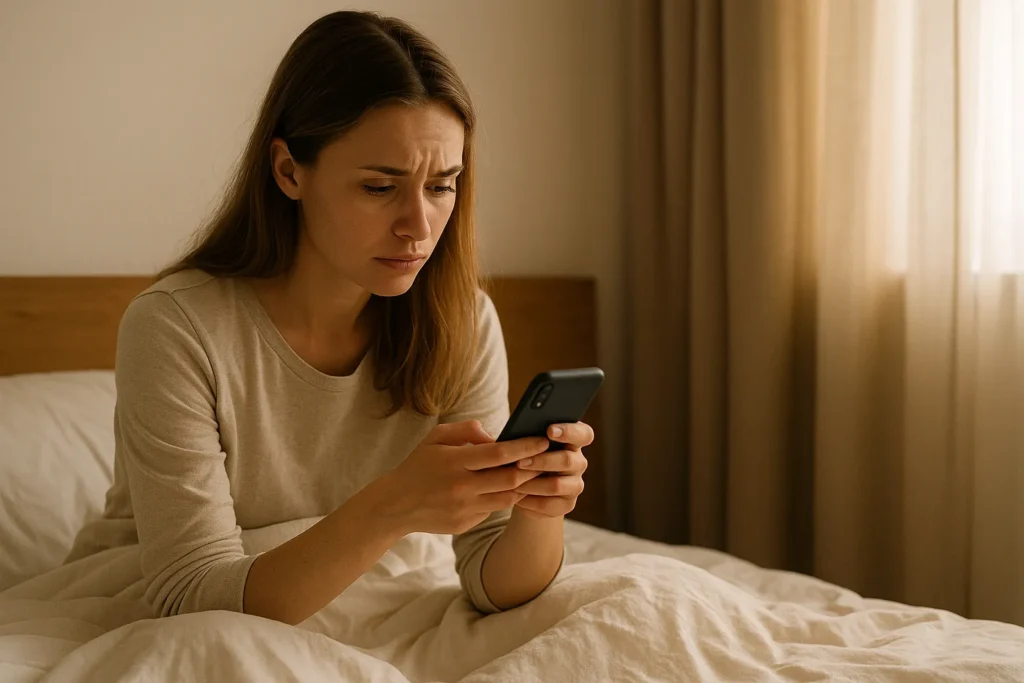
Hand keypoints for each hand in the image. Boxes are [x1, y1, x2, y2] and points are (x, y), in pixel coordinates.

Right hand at [378, 420, 549, 535]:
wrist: (395, 504)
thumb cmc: (418, 465)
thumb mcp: (435, 438)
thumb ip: (466, 430)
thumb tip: (494, 435)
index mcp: (455, 461)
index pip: (499, 454)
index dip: (525, 447)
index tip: (542, 440)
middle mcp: (462, 487)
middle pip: (510, 479)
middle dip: (533, 468)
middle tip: (547, 458)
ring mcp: (464, 508)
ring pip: (507, 498)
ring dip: (522, 486)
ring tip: (531, 474)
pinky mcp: (465, 524)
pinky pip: (492, 509)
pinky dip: (502, 498)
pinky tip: (506, 489)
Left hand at [511, 421, 592, 518]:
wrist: (525, 486)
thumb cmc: (525, 455)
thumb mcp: (527, 442)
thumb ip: (528, 435)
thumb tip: (513, 436)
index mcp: (573, 441)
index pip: (584, 434)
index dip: (569, 431)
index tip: (549, 430)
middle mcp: (578, 462)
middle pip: (567, 460)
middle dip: (541, 461)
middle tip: (519, 462)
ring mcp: (575, 485)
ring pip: (557, 485)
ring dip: (532, 484)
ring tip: (513, 483)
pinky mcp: (567, 504)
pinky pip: (549, 505)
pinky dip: (530, 501)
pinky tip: (516, 496)